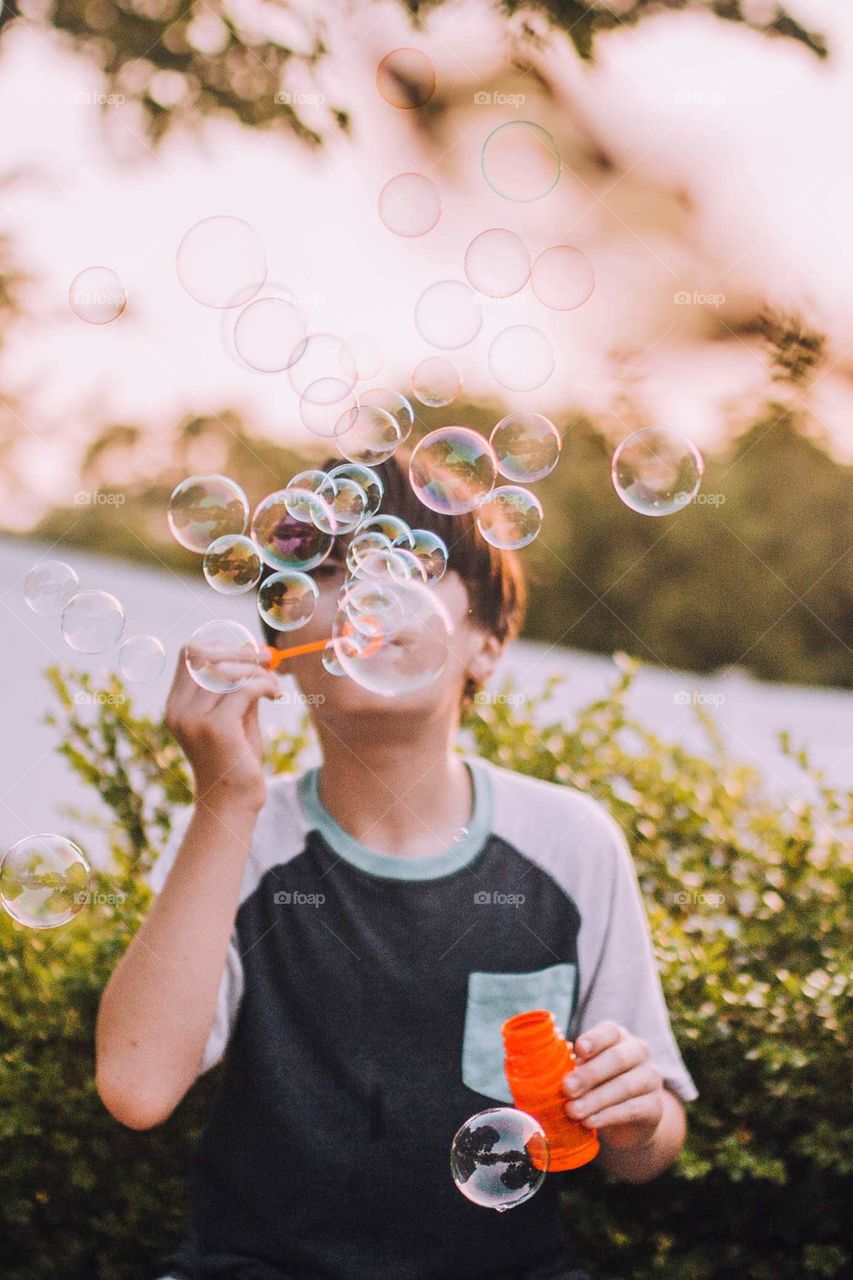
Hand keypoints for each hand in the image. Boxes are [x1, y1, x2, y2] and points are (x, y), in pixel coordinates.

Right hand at [165, 645, 280, 811]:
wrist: (231, 804)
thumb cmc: (235, 760)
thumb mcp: (233, 717)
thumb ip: (236, 688)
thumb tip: (253, 653)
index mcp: (176, 706)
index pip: (189, 654)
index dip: (220, 644)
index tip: (248, 653)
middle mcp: (179, 711)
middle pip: (203, 654)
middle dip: (240, 652)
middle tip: (267, 661)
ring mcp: (194, 720)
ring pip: (227, 670)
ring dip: (257, 671)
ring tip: (273, 686)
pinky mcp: (216, 729)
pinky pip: (244, 689)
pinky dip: (265, 685)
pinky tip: (275, 696)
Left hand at [563, 1020, 664, 1151]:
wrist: (630, 1120)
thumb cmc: (599, 1086)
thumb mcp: (587, 1072)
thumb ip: (575, 1068)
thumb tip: (551, 1073)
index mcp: (619, 1037)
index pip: (610, 1031)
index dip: (594, 1039)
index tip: (578, 1050)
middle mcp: (639, 1053)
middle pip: (617, 1059)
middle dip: (589, 1074)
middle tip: (566, 1089)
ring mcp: (651, 1079)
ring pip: (625, 1086)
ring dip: (595, 1099)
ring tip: (573, 1111)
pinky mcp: (655, 1106)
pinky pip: (632, 1109)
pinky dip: (608, 1116)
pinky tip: (590, 1122)